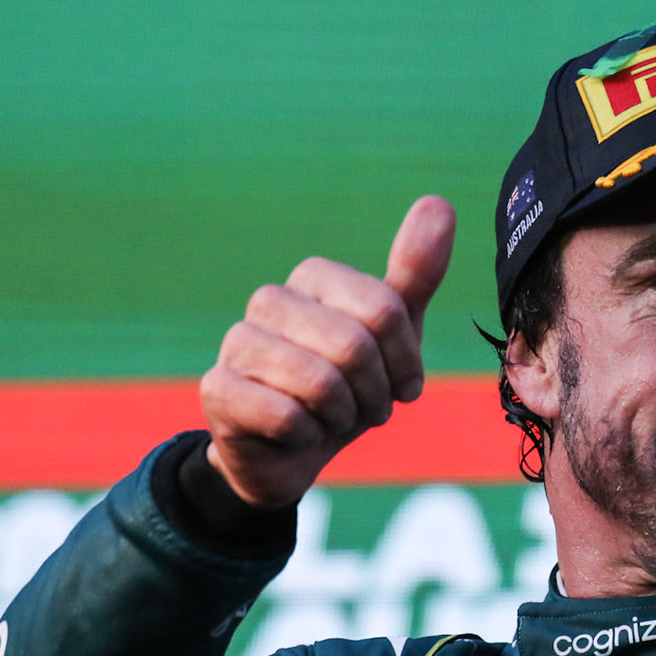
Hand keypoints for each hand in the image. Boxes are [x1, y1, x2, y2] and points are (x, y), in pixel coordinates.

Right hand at [200, 195, 455, 507]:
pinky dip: (306, 437)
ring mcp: (237, 342)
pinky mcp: (218, 389)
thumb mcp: (394, 333)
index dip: (405, 363)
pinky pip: (287, 417)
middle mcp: (270, 299)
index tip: (399, 384)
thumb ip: (416, 271)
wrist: (291, 454)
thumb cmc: (348, 386)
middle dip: (374, 394)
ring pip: (321, 382)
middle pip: (355, 346)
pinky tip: (294, 434)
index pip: (385, 311)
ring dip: (341, 417)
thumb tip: (438, 202)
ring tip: (331, 419)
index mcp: (314, 277)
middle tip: (363, 408)